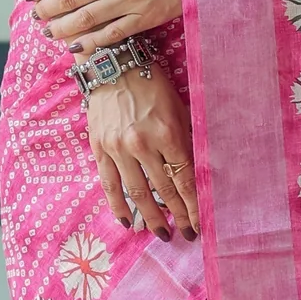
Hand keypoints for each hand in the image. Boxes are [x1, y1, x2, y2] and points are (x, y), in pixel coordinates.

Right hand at [85, 64, 198, 242]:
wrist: (113, 65)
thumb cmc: (152, 85)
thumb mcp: (179, 108)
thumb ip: (187, 140)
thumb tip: (200, 172)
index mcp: (167, 133)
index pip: (184, 179)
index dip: (193, 205)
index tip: (200, 223)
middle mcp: (141, 144)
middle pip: (163, 190)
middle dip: (177, 215)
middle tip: (186, 234)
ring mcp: (118, 148)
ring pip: (136, 192)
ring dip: (151, 217)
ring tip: (162, 234)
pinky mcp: (100, 148)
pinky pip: (109, 184)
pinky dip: (118, 206)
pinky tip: (128, 222)